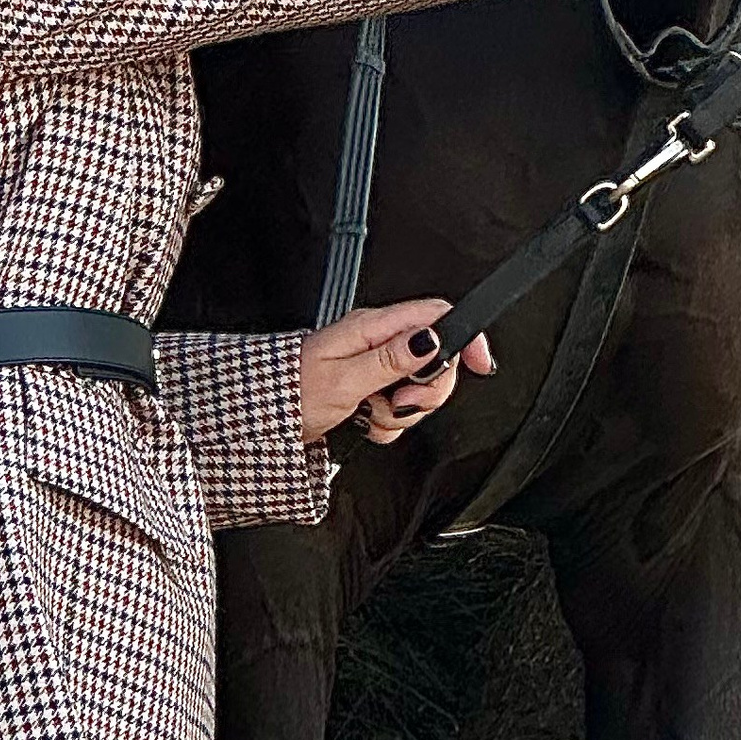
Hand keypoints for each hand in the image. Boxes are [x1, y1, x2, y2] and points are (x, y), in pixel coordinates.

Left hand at [298, 298, 496, 445]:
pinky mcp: (371, 389)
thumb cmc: (290, 394)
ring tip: (371, 414)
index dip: (464, 337)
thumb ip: (392, 358)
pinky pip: (399, 409)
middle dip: (426, 391)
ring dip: (401, 413)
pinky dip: (388, 423)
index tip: (478, 363)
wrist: (262, 419)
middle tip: (397, 402)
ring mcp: (376, 367)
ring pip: (419, 390)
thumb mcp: (345, 377)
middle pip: (436, 359)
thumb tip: (431, 339)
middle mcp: (377, 343)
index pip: (436, 315)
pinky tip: (366, 421)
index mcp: (373, 328)